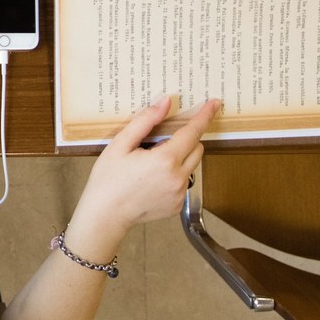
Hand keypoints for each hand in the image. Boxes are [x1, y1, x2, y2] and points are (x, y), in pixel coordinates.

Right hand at [70, 96, 219, 242]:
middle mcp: (178, 178)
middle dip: (185, 140)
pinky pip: (183, 183)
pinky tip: (151, 181)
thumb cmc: (108, 181)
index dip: (204, 116)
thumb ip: (145, 121)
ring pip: (191, 166)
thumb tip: (165, 103)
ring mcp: (179, 194)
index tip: (214, 104)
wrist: (105, 216)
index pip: (193, 132)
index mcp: (164, 160)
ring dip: (179, 158)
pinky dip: (173, 176)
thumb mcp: (120, 145)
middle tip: (160, 143)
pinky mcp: (177, 205)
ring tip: (151, 166)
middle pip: (197, 148)